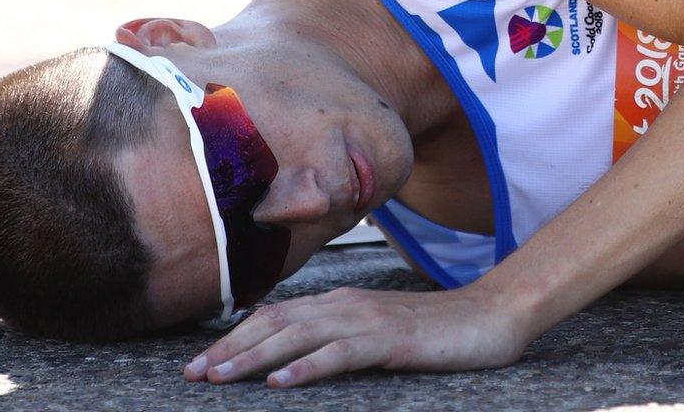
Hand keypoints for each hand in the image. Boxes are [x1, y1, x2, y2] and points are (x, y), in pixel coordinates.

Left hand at [183, 285, 530, 387]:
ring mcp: (369, 319)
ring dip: (254, 357)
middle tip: (192, 373)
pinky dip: (307, 365)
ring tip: (220, 377)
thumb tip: (294, 352)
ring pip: (298, 335)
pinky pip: (341, 353)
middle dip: (229, 348)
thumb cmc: (436, 330)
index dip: (234, 336)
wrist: (492, 315)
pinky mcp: (391, 340)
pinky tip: (282, 381)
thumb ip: (339, 334)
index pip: (275, 315)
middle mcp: (348, 304)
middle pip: (275, 322)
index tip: (199, 360)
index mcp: (342, 302)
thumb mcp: (378, 329)